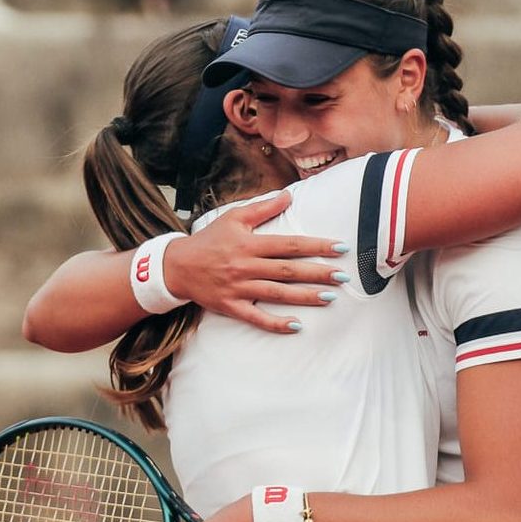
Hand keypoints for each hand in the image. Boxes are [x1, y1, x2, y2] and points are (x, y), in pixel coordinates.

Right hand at [163, 191, 348, 333]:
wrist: (176, 266)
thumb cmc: (209, 240)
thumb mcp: (234, 218)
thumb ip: (263, 207)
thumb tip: (289, 195)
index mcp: (249, 243)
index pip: (289, 245)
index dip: (316, 246)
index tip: (340, 248)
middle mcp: (246, 266)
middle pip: (288, 270)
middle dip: (318, 273)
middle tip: (343, 276)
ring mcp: (239, 288)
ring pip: (278, 294)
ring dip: (305, 296)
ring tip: (330, 297)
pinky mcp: (231, 306)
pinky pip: (256, 318)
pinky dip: (276, 323)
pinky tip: (296, 326)